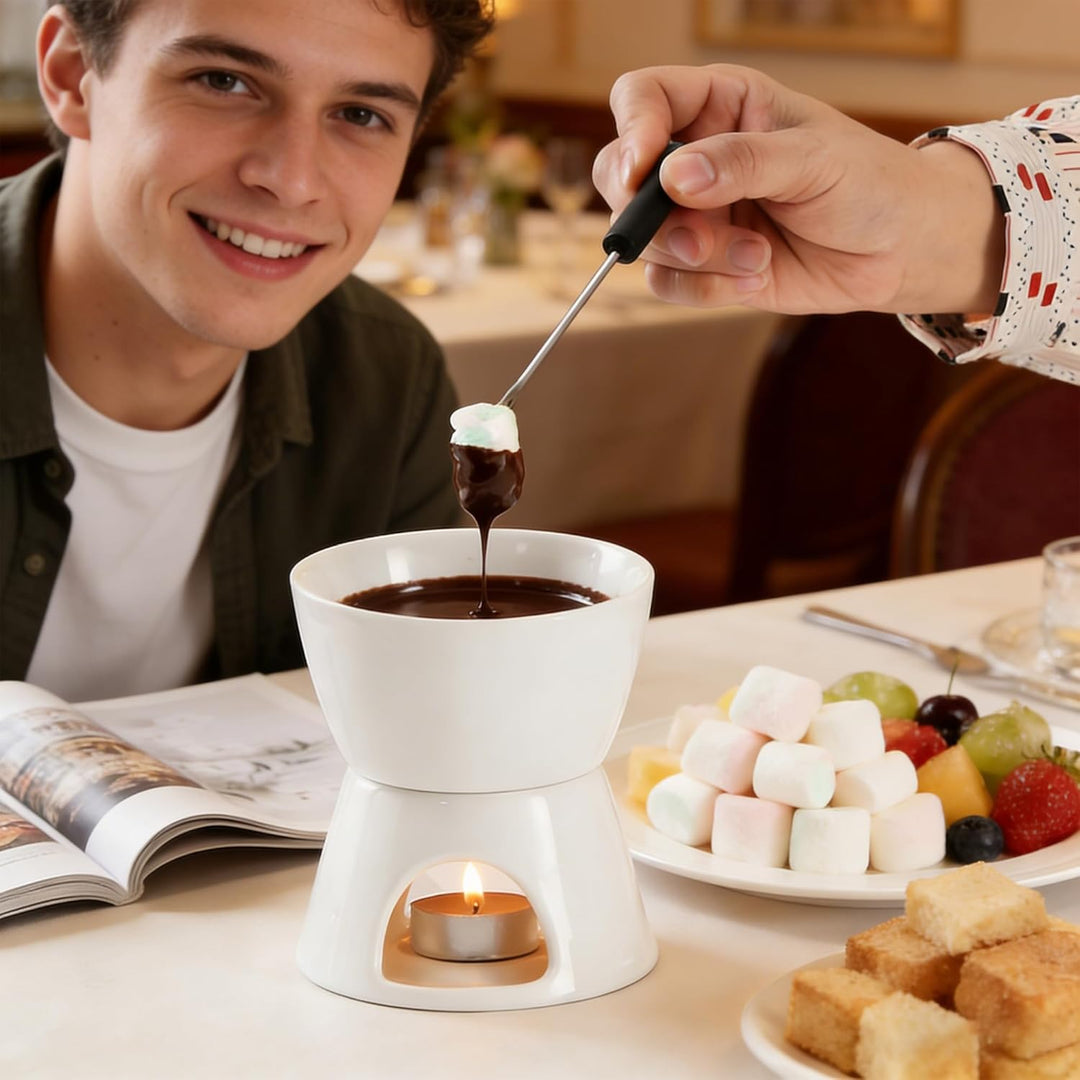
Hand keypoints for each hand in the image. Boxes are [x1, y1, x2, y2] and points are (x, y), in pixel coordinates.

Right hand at [593, 64, 1002, 315]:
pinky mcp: (705, 267)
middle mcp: (695, 159)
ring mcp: (696, 216)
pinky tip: (756, 276)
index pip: (642, 98)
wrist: (899, 249)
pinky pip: (668, 283)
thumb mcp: (812, 158)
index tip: (646, 169)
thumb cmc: (867, 183)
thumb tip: (673, 178)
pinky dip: (706, 289)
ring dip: (698, 257)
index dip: (632, 131)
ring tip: (758, 256)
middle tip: (698, 236)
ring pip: (644, 240)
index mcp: (719, 105)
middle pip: (621, 175)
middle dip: (651, 215)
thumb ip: (742, 162)